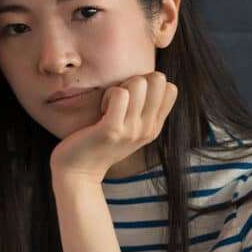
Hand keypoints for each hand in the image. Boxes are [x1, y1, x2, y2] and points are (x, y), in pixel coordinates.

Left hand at [49, 71, 178, 183]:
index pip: (171, 89)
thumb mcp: (131, 130)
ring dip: (120, 87)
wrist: (79, 172)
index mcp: (154, 127)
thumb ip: (144, 111)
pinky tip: (102, 110)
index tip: (133, 98)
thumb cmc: (100, 144)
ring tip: (110, 105)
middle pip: (158, 80)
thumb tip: (152, 79)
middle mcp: (147, 129)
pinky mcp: (112, 130)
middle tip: (120, 99)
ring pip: (138, 83)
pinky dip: (108, 95)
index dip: (150, 84)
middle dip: (136, 80)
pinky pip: (119, 94)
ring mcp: (132, 131)